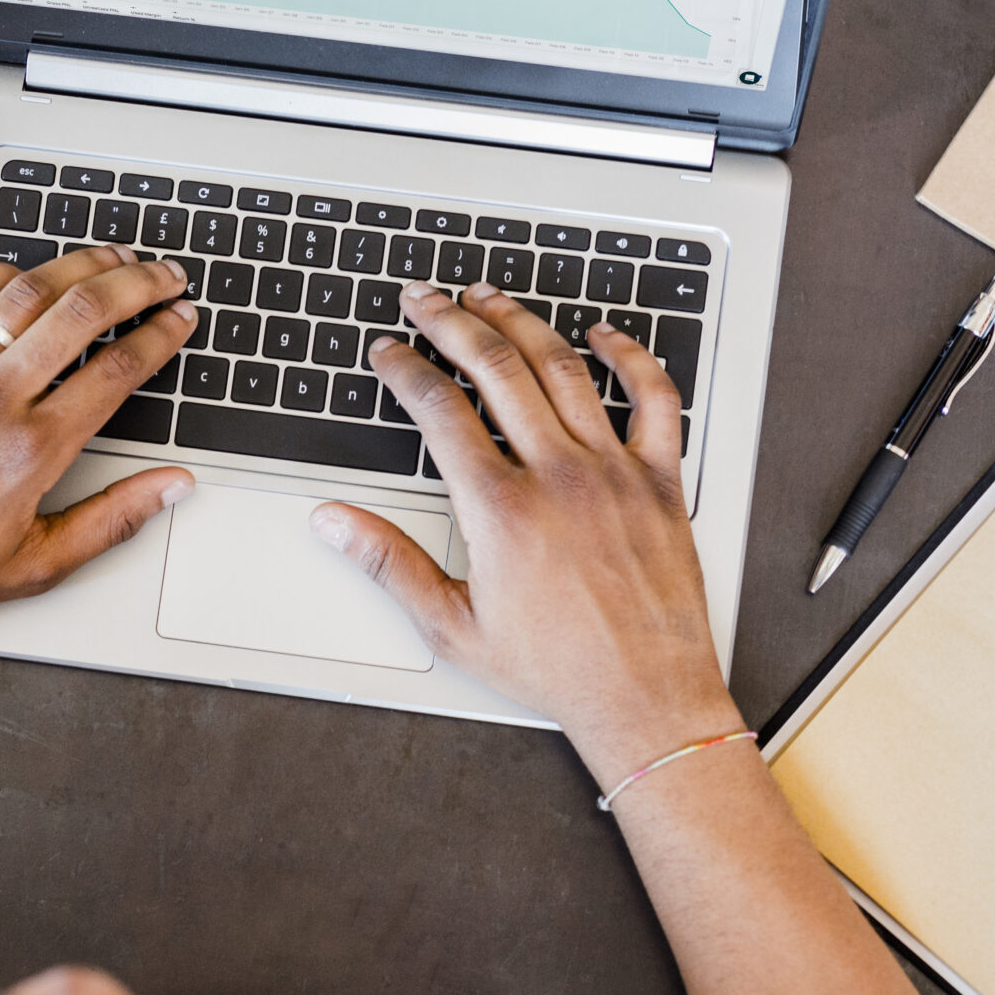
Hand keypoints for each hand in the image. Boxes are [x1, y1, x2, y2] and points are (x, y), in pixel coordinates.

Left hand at [0, 247, 198, 629]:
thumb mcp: (37, 562)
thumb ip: (114, 520)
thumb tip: (172, 486)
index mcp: (34, 448)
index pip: (118, 369)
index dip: (161, 334)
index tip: (179, 317)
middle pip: (83, 313)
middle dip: (136, 283)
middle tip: (162, 274)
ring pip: (27, 291)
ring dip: (79, 265)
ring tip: (112, 257)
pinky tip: (26, 272)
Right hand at [312, 279, 741, 787]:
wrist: (644, 697)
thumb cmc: (556, 670)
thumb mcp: (452, 625)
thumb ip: (387, 563)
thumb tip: (333, 524)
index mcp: (500, 510)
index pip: (439, 410)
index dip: (406, 368)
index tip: (388, 352)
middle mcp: (557, 477)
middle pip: (496, 368)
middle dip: (451, 321)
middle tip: (424, 299)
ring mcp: (613, 472)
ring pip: (563, 369)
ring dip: (520, 322)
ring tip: (489, 297)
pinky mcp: (660, 480)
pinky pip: (654, 398)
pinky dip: (628, 356)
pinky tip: (602, 334)